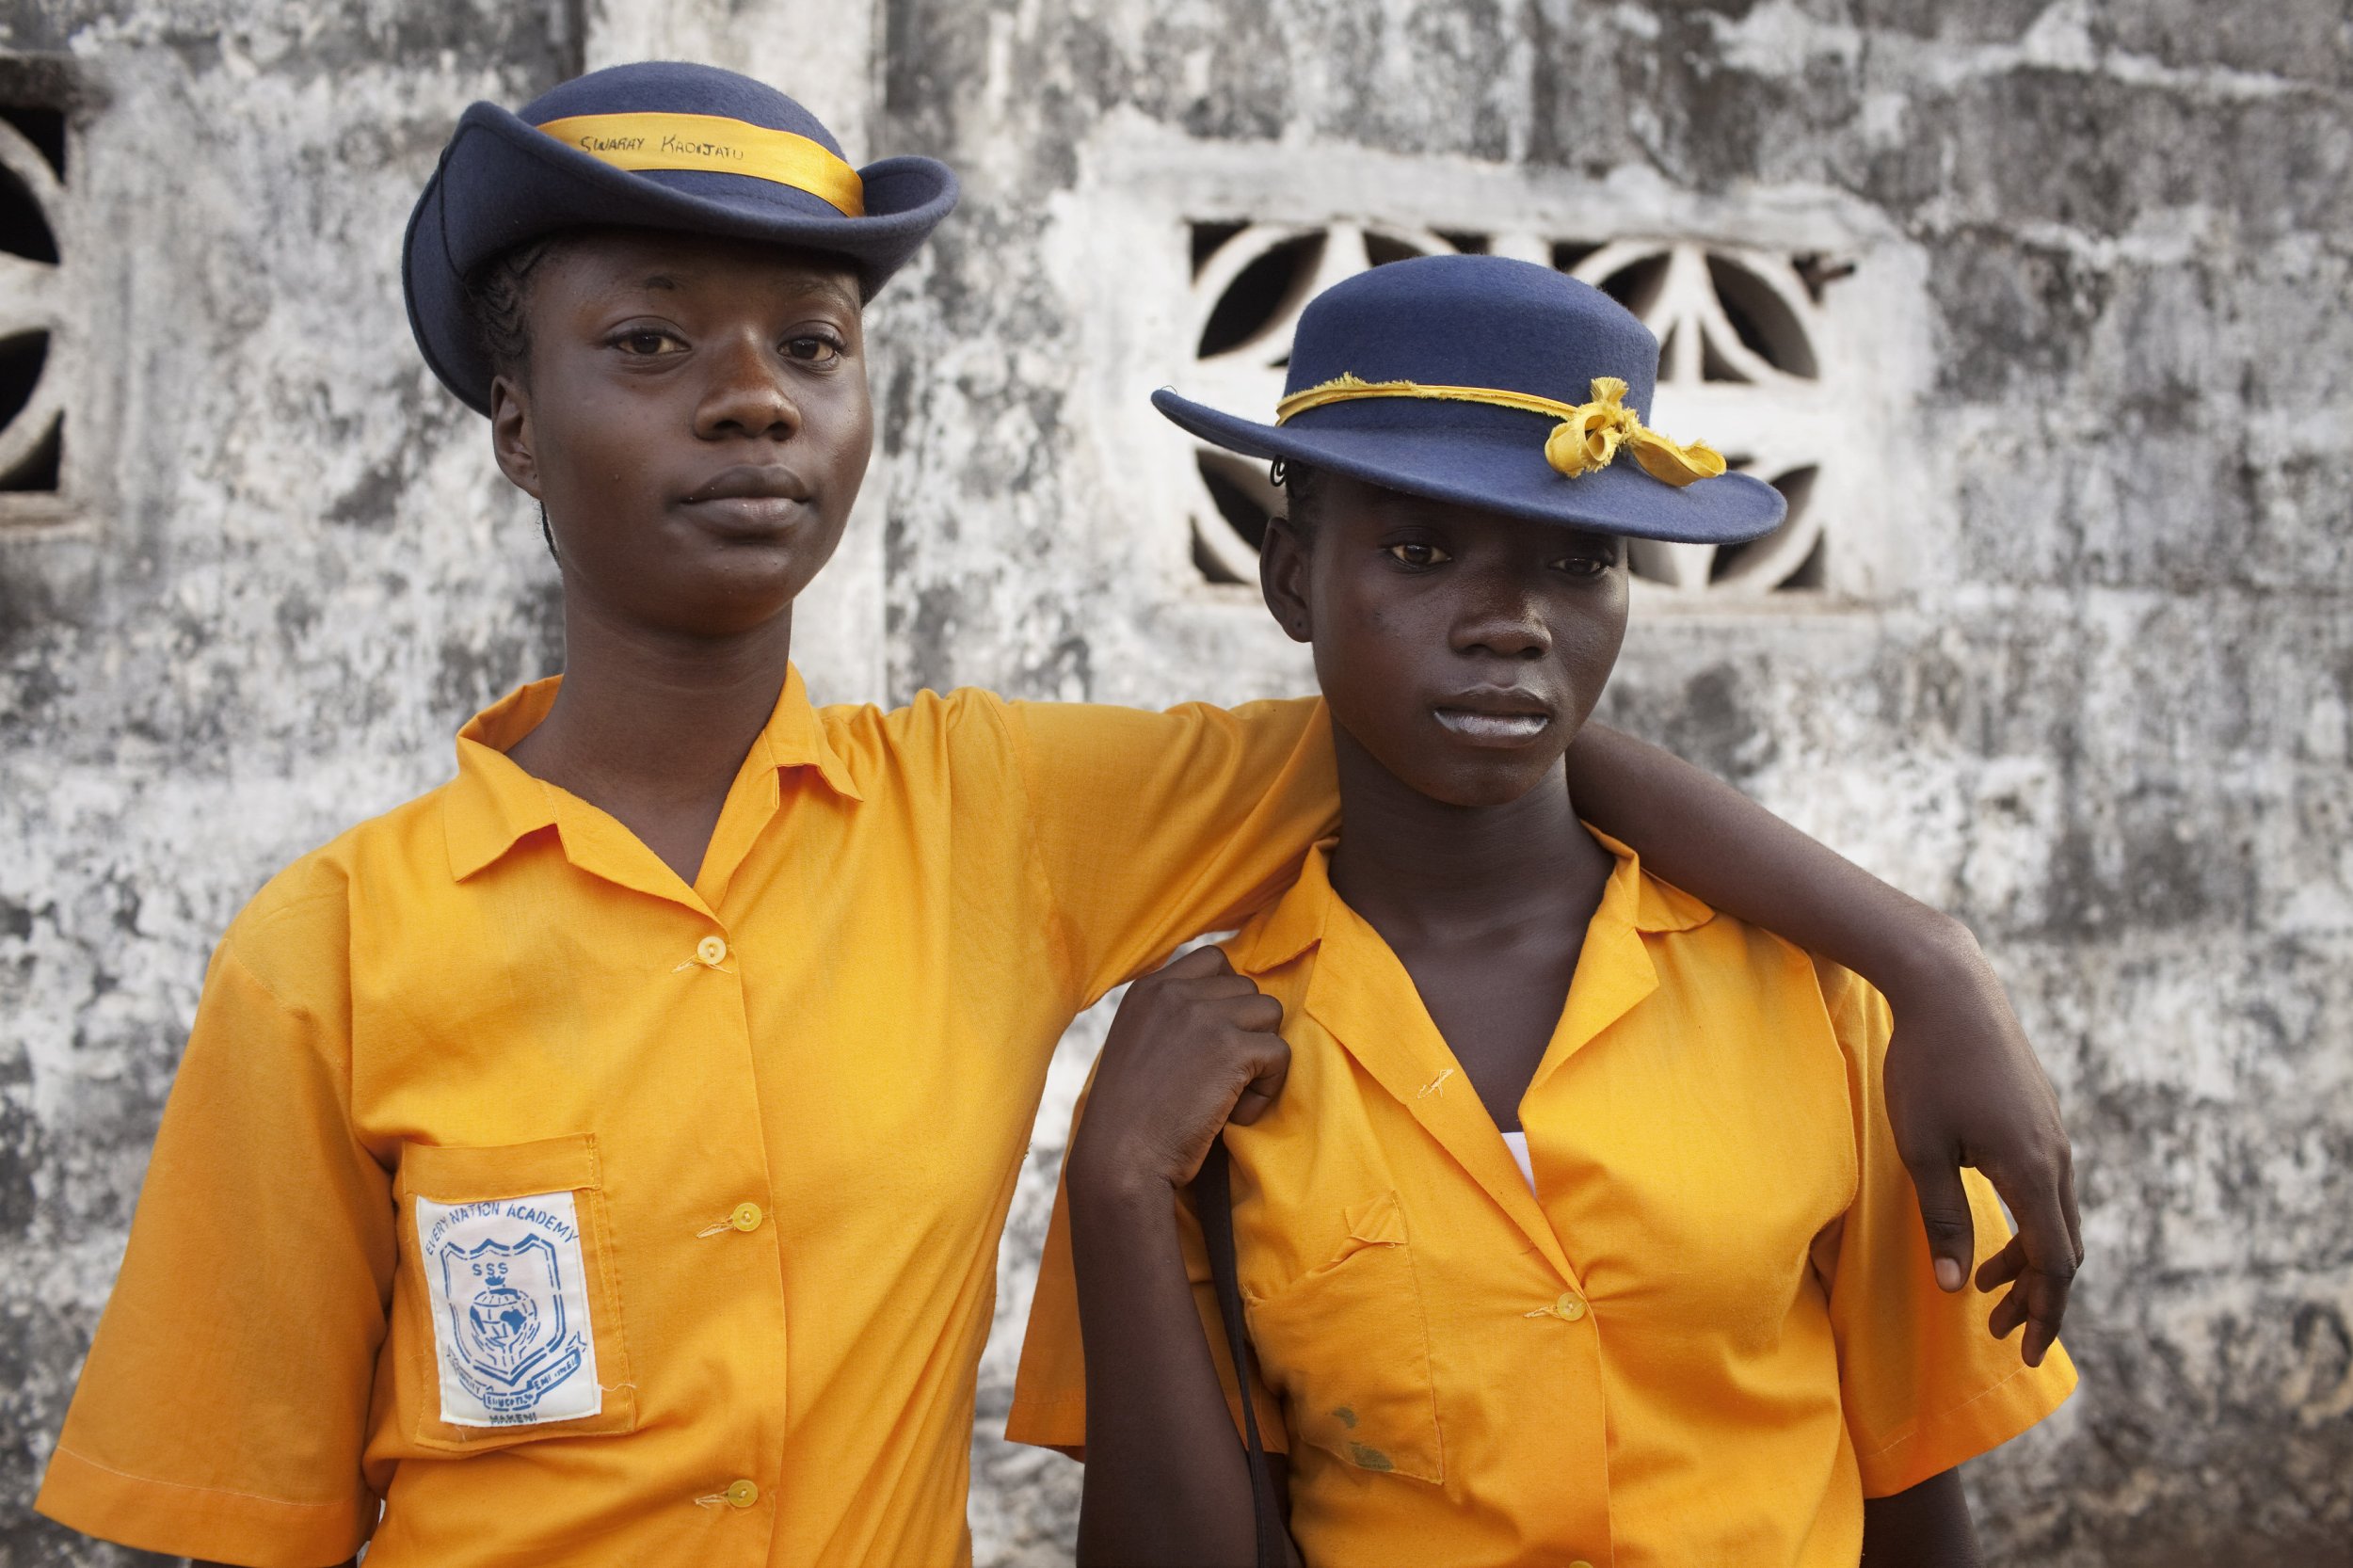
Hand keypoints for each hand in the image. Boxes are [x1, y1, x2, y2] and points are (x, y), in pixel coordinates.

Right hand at [1068, 947, 1289, 1201]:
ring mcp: (1204, 1017)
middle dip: (1244, 1032)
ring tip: (1230, 1095)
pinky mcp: (1232, 1048)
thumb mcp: (1136, 1045)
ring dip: (1259, 1057)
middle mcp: (1175, 993)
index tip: (1218, 1040)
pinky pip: (1281, 1054)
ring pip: (1270, 1014)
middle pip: (1247, 989)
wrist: (1119, 1160)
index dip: (1227, 997)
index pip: (1213, 960)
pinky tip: (1235, 1115)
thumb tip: (1225, 1008)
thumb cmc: (1128, 1119)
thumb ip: (1170, 1017)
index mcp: (1148, 989)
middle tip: (1219, 1079)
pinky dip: (1266, 1090)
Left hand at [1882, 927, 2081, 1366]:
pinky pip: (2049, 1184)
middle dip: (2037, 1294)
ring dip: (2031, 1257)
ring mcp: (2053, 1133)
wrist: (1950, 989)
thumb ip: (1941, 1219)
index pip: (2055, 1263)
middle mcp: (2056, 1156)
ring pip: (2058, 1215)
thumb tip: (1954, 1286)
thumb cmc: (1927, 1068)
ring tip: (1985, 1282)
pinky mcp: (2041, 1114)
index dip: (2045, 1312)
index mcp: (2032, 1172)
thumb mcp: (1922, 1149)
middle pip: (2064, 1246)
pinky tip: (1994, 1223)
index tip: (2027, 1351)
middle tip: (2000, 1328)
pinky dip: (2031, 1219)